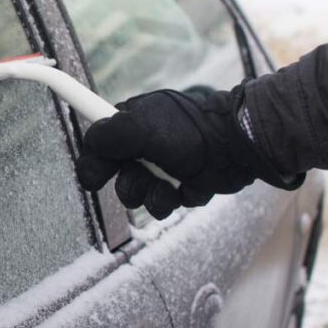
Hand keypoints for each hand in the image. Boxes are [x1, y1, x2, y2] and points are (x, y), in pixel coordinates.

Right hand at [75, 87, 263, 219]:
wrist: (237, 147)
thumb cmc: (191, 130)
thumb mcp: (143, 126)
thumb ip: (109, 134)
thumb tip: (89, 143)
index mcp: (130, 124)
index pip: (97, 144)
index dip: (92, 161)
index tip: (92, 178)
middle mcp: (142, 146)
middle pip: (114, 175)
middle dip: (127, 183)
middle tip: (139, 179)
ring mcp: (161, 167)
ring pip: (137, 194)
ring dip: (151, 194)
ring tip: (170, 186)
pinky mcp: (179, 186)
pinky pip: (162, 203)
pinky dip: (173, 199)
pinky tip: (188, 188)